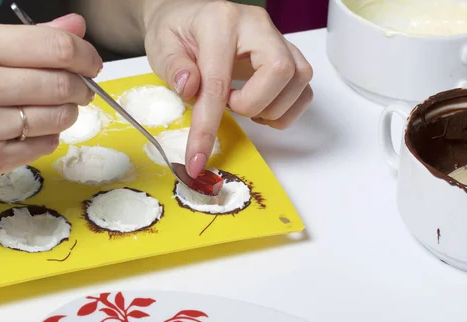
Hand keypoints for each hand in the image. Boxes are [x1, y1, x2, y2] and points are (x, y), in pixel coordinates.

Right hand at [0, 14, 101, 192]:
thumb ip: (23, 39)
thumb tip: (75, 27)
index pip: (55, 48)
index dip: (85, 55)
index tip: (91, 61)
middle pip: (63, 85)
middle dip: (82, 86)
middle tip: (80, 87)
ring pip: (58, 119)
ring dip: (68, 112)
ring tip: (55, 107)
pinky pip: (42, 147)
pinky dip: (49, 136)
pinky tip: (32, 129)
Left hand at [144, 0, 313, 176]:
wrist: (190, 18)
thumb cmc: (177, 31)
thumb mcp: (162, 46)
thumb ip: (174, 67)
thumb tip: (190, 87)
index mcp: (220, 22)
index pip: (219, 80)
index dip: (207, 126)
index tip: (197, 158)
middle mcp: (255, 25)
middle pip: (280, 70)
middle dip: (255, 104)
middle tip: (231, 107)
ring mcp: (276, 38)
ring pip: (299, 79)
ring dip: (272, 108)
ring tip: (243, 106)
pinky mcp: (288, 55)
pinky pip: (304, 88)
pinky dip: (286, 110)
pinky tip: (260, 108)